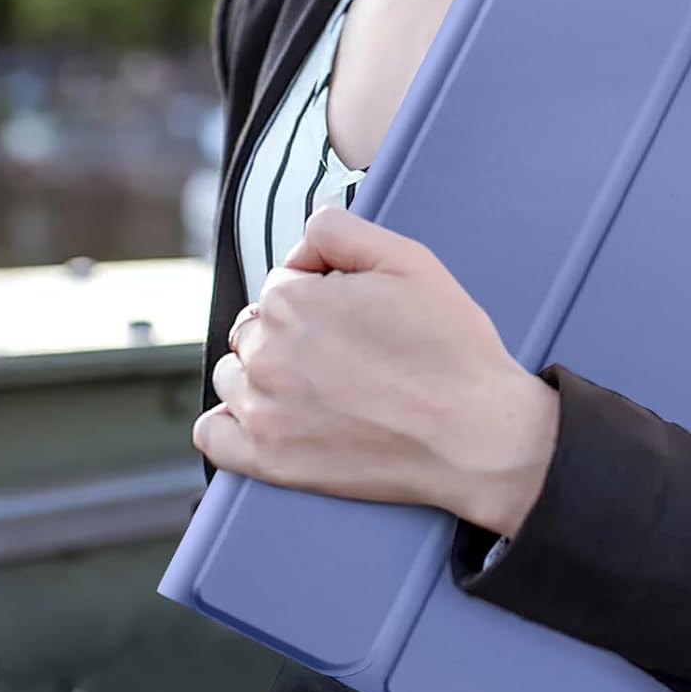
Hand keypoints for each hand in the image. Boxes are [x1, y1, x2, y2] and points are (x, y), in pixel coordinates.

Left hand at [193, 207, 558, 529]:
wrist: (475, 433)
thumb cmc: (449, 346)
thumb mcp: (407, 259)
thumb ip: (341, 229)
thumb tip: (305, 235)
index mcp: (292, 300)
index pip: (283, 279)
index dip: (323, 287)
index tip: (359, 308)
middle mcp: (266, 355)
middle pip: (257, 325)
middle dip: (294, 327)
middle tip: (350, 346)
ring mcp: (263, 412)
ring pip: (234, 373)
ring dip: (264, 369)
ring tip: (322, 381)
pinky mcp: (269, 462)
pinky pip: (214, 435)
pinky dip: (232, 422)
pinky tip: (272, 414)